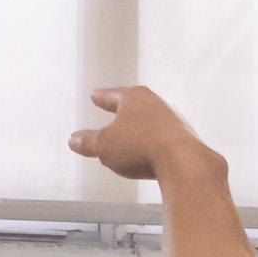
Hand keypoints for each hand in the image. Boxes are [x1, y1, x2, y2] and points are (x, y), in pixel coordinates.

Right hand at [70, 83, 223, 187]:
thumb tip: (75, 140)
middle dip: (122, 111)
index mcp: (133, 98)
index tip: (96, 95)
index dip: (101, 97)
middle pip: (134, 105)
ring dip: (138, 128)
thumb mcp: (104, 146)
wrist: (181, 162)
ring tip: (129, 138)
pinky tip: (148, 155)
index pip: (112, 94)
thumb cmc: (143, 147)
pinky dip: (151, 144)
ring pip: (149, 121)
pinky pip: (161, 139)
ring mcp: (171, 120)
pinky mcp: (182, 139)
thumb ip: (88, 142)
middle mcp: (155, 104)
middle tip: (114, 109)